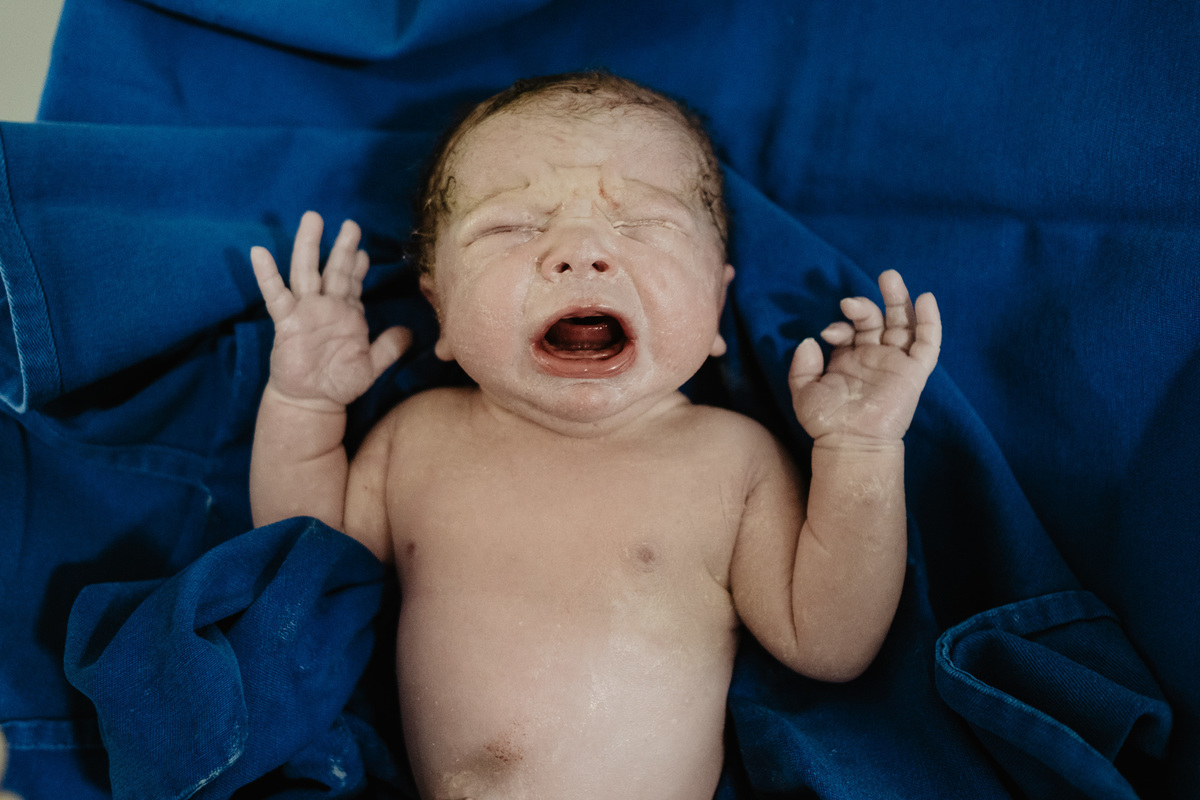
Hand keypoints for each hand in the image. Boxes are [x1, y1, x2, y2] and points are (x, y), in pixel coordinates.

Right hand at [251, 211, 410, 410]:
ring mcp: (306, 311)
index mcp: (347, 314)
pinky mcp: (287, 322)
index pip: (353, 282)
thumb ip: (389, 347)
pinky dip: (267, 274)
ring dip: (308, 245)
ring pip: (307, 271)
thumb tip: (410, 333)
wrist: (313, 402)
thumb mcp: (371, 365)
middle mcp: (327, 307)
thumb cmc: (340, 383)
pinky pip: (276, 295)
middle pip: (334, 269)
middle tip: (351, 223)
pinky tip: (259, 253)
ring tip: (312, 218)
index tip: (364, 249)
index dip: (359, 265)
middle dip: (342, 246)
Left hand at [789, 270, 940, 447]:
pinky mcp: (914, 372)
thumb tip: (809, 340)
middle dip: (867, 304)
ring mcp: (895, 362)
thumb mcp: (804, 392)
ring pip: (903, 324)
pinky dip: (929, 321)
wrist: (850, 444)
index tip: (830, 334)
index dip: (841, 324)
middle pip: (877, 319)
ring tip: (889, 277)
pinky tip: (925, 299)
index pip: (850, 328)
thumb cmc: (827, 422)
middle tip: (852, 299)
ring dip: (898, 300)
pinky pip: (927, 343)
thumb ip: (802, 366)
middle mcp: (873, 356)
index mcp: (849, 357)